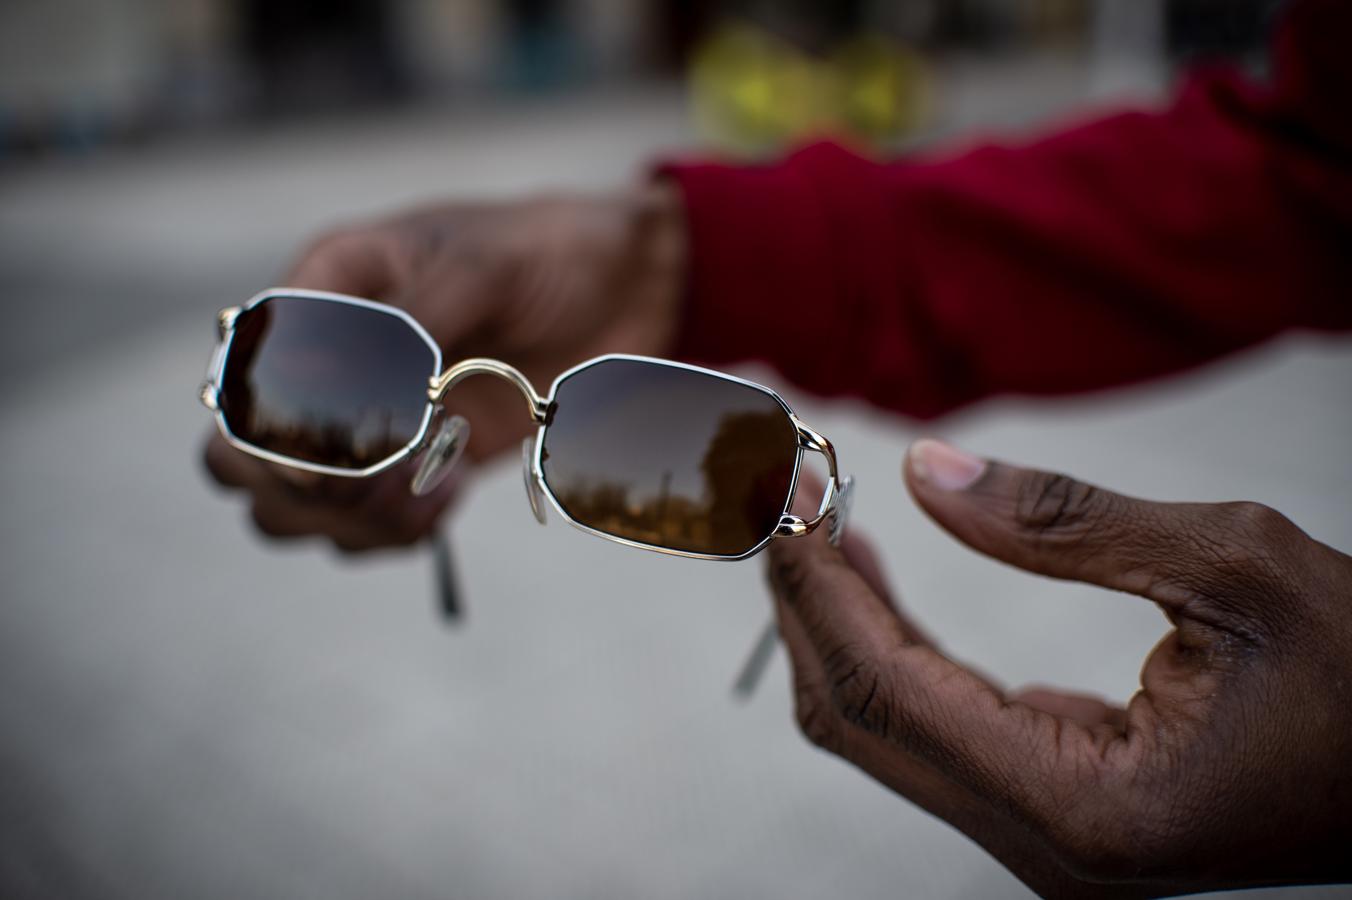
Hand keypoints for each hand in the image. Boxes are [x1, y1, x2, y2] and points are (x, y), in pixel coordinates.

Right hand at [204, 183, 686, 551]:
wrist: (626, 289)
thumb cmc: (548, 251)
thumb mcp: (479, 267)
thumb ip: (407, 324)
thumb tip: (330, 388)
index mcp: (325, 293)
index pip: (241, 380)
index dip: (270, 432)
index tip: (349, 447)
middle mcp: (328, 365)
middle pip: (238, 461)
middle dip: (299, 488)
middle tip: (383, 476)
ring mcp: (368, 424)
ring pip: (292, 511)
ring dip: (350, 522)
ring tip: (434, 486)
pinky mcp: (414, 468)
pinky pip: (362, 529)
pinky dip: (394, 533)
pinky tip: (445, 497)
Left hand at [767, 438, 1351, 897]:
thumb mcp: (1231, 566)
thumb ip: (1061, 521)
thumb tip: (924, 470)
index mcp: (1086, 807)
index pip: (887, 686)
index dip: (817, 584)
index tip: (781, 492)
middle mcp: (1047, 848)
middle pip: (861, 717)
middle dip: (806, 597)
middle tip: (778, 492)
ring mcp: (1045, 843)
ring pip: (885, 729)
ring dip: (839, 621)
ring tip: (815, 520)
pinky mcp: (1054, 815)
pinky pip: (931, 730)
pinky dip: (890, 649)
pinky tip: (874, 580)